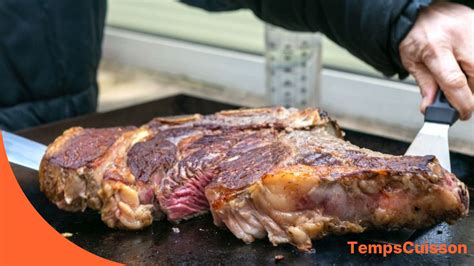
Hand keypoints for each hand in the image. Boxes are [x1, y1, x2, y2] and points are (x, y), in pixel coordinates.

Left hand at [399, 2, 473, 119]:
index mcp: (434, 48)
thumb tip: (430, 107)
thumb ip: (424, 84)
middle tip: (459, 95)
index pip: (454, 82)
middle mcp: (458, 38)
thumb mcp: (411, 61)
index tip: (461, 114)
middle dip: (470, 92)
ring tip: (460, 75)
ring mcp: (473, 31)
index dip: (461, 103)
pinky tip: (465, 64)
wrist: (420, 11)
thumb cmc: (415, 34)